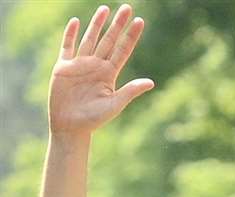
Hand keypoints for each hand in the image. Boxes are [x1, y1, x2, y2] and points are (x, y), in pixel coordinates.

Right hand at [49, 5, 153, 137]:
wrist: (71, 126)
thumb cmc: (94, 120)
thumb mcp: (115, 104)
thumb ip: (130, 91)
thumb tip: (151, 82)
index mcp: (109, 74)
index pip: (123, 50)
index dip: (131, 36)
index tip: (140, 22)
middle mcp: (96, 66)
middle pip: (109, 40)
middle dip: (117, 24)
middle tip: (127, 7)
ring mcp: (80, 64)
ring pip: (90, 39)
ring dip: (97, 24)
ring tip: (106, 9)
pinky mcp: (63, 66)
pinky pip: (67, 46)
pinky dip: (71, 34)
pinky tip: (76, 22)